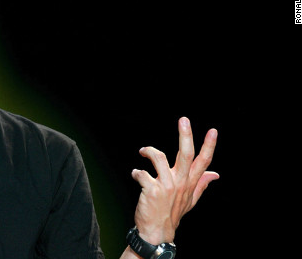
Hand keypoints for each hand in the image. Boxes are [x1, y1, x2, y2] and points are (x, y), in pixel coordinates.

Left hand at [131, 117, 218, 243]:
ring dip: (149, 151)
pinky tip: (135, 174)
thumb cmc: (172, 213)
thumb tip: (216, 174)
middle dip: (186, 135)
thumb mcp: (191, 200)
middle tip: (184, 119)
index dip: (209, 146)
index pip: (203, 161)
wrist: (157, 232)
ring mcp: (166, 186)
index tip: (213, 130)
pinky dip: (136, 172)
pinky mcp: (152, 190)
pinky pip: (142, 173)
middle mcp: (180, 182)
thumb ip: (201, 184)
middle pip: (186, 154)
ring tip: (143, 151)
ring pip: (159, 158)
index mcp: (190, 182)